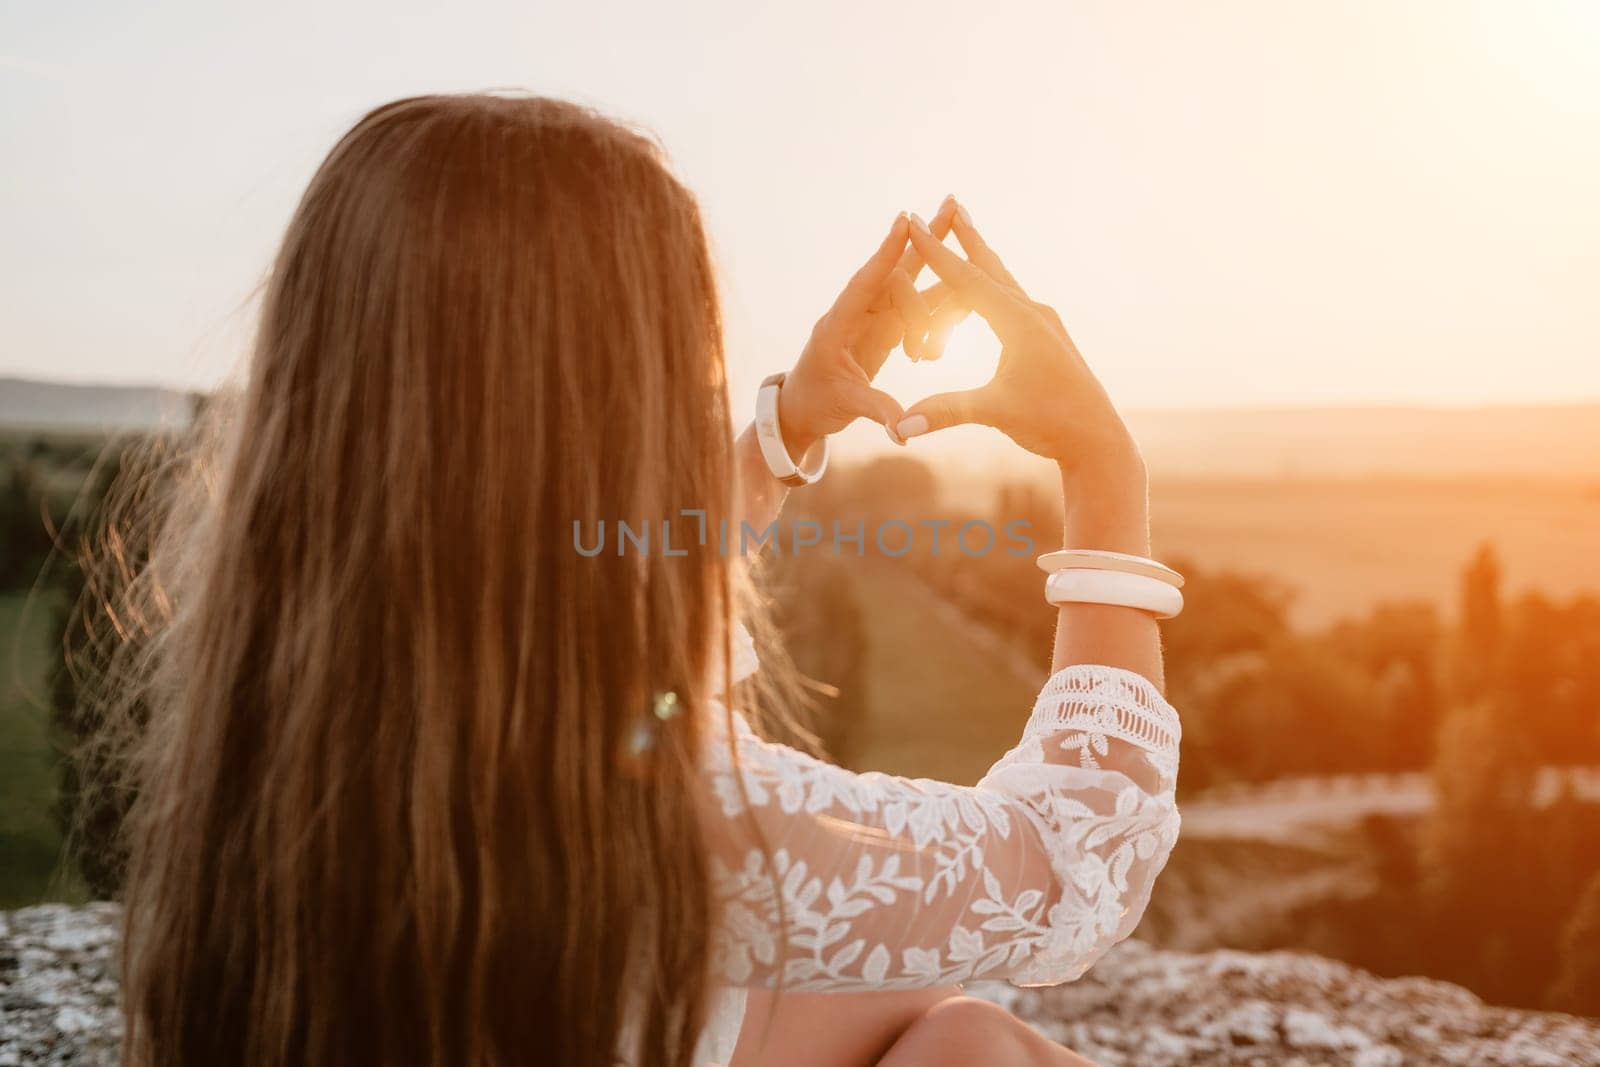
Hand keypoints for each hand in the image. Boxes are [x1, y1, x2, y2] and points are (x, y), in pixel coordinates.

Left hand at [778, 201, 959, 456]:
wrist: (805, 409)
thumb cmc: (816, 403)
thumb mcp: (845, 407)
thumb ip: (877, 410)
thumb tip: (905, 430)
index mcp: (838, 324)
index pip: (865, 282)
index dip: (886, 252)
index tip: (904, 219)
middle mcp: (858, 313)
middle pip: (895, 275)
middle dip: (924, 256)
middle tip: (950, 217)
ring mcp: (874, 317)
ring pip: (911, 285)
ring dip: (938, 270)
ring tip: (962, 225)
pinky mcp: (886, 328)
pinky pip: (917, 305)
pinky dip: (939, 299)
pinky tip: (964, 278)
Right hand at [895, 206, 1143, 485]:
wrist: (1097, 439)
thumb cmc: (1049, 423)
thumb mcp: (994, 412)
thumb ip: (944, 412)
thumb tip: (897, 427)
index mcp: (1018, 322)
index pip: (967, 279)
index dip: (936, 252)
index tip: (914, 221)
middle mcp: (1033, 314)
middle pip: (991, 266)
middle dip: (967, 237)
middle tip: (950, 202)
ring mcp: (1044, 325)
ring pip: (1004, 283)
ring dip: (981, 260)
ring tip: (967, 239)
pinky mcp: (1049, 339)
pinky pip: (1013, 303)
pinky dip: (993, 288)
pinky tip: (991, 293)